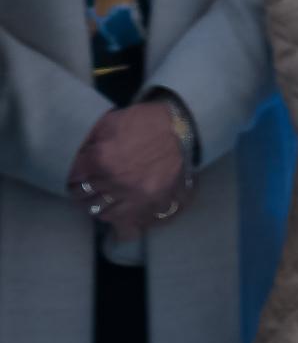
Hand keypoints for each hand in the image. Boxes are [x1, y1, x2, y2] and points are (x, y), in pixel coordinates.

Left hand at [67, 104, 188, 232]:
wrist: (182, 127)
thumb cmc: (145, 121)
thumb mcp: (110, 122)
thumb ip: (87, 140)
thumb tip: (71, 155)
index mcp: (100, 159)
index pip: (72, 177)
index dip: (71, 175)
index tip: (74, 175)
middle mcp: (113, 181)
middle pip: (83, 196)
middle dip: (80, 191)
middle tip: (84, 187)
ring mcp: (133, 194)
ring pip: (100, 210)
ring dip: (96, 204)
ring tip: (100, 198)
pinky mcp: (151, 202)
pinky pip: (125, 220)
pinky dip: (117, 219)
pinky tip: (116, 212)